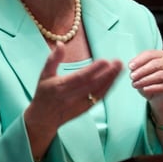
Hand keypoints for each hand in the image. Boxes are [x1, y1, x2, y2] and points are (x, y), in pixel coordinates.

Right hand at [25, 42, 121, 157]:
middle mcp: (71, 96)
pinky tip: (113, 81)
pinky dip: (107, 89)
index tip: (104, 61)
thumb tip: (60, 44)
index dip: (93, 70)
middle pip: (93, 84)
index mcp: (60, 86)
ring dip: (110, 80)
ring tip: (119, 69)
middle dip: (107, 73)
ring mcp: (79, 104)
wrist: (43, 118)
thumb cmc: (43, 94)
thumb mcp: (44, 75)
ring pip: (98, 92)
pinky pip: (98, 98)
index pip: (80, 77)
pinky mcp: (85, 109)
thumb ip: (53, 59)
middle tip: (118, 63)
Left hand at [129, 50, 162, 121]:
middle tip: (132, 77)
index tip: (130, 67)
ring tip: (135, 84)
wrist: (158, 98)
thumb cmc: (148, 82)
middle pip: (155, 64)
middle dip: (142, 71)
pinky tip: (145, 89)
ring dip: (145, 80)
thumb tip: (132, 66)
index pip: (150, 54)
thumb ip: (136, 67)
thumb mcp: (140, 73)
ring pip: (160, 75)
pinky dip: (153, 87)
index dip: (139, 60)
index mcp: (161, 55)